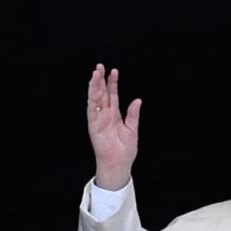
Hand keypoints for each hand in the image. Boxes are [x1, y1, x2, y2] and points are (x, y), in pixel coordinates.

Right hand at [86, 63, 141, 190]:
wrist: (119, 163)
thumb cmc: (125, 150)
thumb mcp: (132, 129)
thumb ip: (133, 114)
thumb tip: (138, 100)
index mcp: (114, 115)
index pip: (112, 95)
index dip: (113, 83)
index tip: (114, 71)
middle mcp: (105, 115)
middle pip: (102, 94)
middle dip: (100, 80)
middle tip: (100, 66)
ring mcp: (99, 120)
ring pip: (95, 99)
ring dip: (95, 87)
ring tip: (96, 74)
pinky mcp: (94, 126)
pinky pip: (92, 111)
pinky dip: (93, 100)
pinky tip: (94, 90)